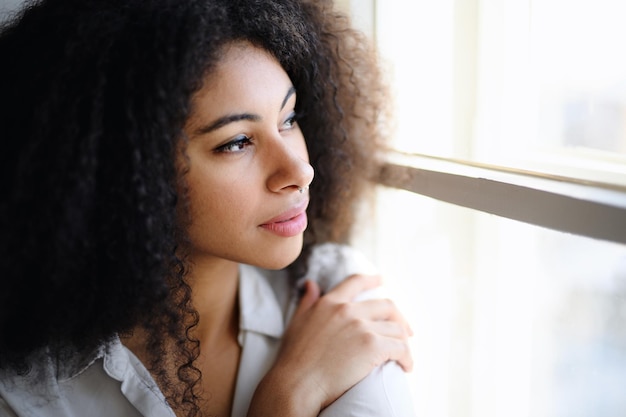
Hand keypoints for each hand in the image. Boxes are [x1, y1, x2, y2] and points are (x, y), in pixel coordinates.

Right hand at [248, 274, 412, 416]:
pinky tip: (406, 366)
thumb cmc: (294, 359)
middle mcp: (347, 310)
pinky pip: (400, 348)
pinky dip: (407, 358)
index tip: (382, 280)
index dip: (372, 280)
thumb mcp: (297, 322)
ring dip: (403, 343)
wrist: (297, 383)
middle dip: (399, 318)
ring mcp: (361, 326)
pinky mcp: (372, 346)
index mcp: (329, 303)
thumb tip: (311, 284)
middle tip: (405, 331)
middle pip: (386, 305)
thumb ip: (307, 301)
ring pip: (396, 329)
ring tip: (403, 355)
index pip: (355, 282)